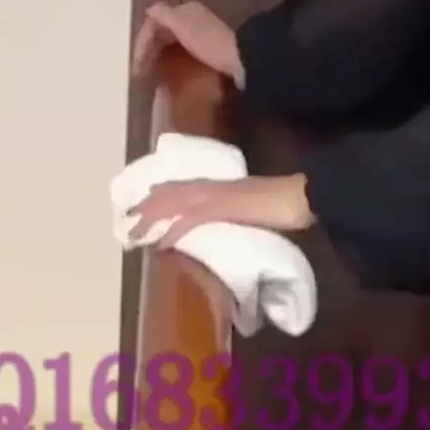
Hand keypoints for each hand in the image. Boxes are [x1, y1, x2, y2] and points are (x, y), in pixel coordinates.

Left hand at [126, 175, 312, 250]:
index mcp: (221, 185)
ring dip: (151, 219)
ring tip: (133, 234)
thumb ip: (239, 213)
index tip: (142, 206)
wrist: (304, 195)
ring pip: (173, 203)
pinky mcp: (223, 208)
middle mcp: (213, 186)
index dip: (160, 195)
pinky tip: (161, 243)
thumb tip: (233, 224)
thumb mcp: (255, 208)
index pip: (182, 186)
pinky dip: (174, 231)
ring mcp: (217, 195)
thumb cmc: (287, 202)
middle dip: (146, 207)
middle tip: (126, 222)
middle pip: (170, 192)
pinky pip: (191, 219)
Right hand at [134, 2, 242, 84]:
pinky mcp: (208, 49)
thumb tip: (149, 10)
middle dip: (149, 49)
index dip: (143, 41)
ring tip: (150, 73)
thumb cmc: (209, 42)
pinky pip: (180, 51)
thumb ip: (164, 15)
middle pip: (163, 31)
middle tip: (140, 71)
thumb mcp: (183, 25)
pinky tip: (168, 72)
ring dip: (158, 55)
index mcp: (185, 10)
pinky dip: (170, 59)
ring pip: (170, 41)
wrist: (241, 60)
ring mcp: (200, 34)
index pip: (155, 21)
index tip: (137, 65)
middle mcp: (192, 18)